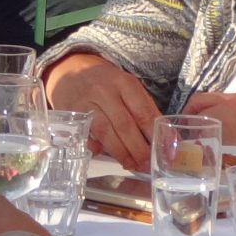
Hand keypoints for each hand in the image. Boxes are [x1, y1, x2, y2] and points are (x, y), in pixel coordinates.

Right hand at [43, 54, 159, 167]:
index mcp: (124, 83)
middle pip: (125, 124)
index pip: (143, 111)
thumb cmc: (105, 82)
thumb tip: (163, 138)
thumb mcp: (126, 86)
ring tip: (131, 164)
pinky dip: (95, 147)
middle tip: (147, 164)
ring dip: (120, 152)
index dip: (155, 134)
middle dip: (138, 148)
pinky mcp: (71, 114)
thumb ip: (142, 108)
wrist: (70, 70)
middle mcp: (105, 91)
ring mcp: (86, 103)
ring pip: (105, 131)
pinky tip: (102, 154)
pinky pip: (85, 134)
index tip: (166, 151)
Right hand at [175, 91, 235, 148]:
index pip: (194, 112)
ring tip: (201, 122)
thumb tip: (199, 144)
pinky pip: (222, 99)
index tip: (182, 131)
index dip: (185, 121)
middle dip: (189, 110)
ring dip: (202, 108)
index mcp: (223, 112)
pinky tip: (218, 119)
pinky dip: (214, 107)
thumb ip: (215, 141)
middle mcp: (227, 101)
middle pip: (198, 100)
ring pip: (210, 99)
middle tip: (186, 123)